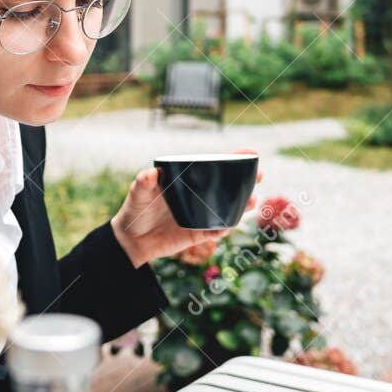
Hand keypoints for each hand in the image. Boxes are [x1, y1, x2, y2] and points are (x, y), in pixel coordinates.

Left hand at [110, 148, 262, 266]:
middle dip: (247, 181)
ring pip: (228, 209)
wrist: (131, 238)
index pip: (214, 167)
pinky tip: (231, 223)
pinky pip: (216, 231)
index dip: (234, 159)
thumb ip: (144, 182)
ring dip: (243, 205)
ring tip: (253, 201)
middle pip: (228, 187)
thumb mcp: (138, 192)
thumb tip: (150, 174)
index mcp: (189, 181)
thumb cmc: (136, 209)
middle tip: (260, 175)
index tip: (251, 153)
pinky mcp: (198, 234)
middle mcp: (199, 197)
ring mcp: (201, 215)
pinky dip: (225, 227)